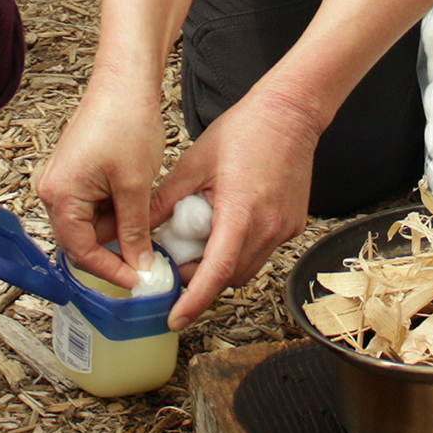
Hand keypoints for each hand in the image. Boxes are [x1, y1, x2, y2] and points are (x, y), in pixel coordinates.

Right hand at [36, 80, 165, 292]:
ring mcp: (65, 181)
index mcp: (60, 195)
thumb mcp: (135, 187)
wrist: (126, 81)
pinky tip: (137, 205)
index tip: (138, 281)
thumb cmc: (126, 122)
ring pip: (91, 224)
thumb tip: (139, 266)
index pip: (80, 251)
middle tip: (147, 261)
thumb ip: (135, 232)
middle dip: (115, 251)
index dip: (110, 270)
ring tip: (147, 225)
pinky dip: (116, 211)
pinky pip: (93, 206)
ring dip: (118, 230)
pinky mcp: (77, 173)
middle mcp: (54, 190)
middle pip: (81, 240)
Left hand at [146, 88, 318, 330]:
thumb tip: (139, 227)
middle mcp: (268, 228)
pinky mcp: (293, 225)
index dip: (195, 302)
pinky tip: (227, 227)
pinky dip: (241, 249)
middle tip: (177, 263)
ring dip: (222, 265)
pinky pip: (262, 251)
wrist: (291, 112)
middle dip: (201, 280)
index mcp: (241, 214)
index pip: (216, 273)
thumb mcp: (194, 163)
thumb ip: (165, 200)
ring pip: (247, 267)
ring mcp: (284, 229)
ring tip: (200, 242)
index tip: (176, 319)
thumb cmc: (245, 130)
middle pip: (229, 277)